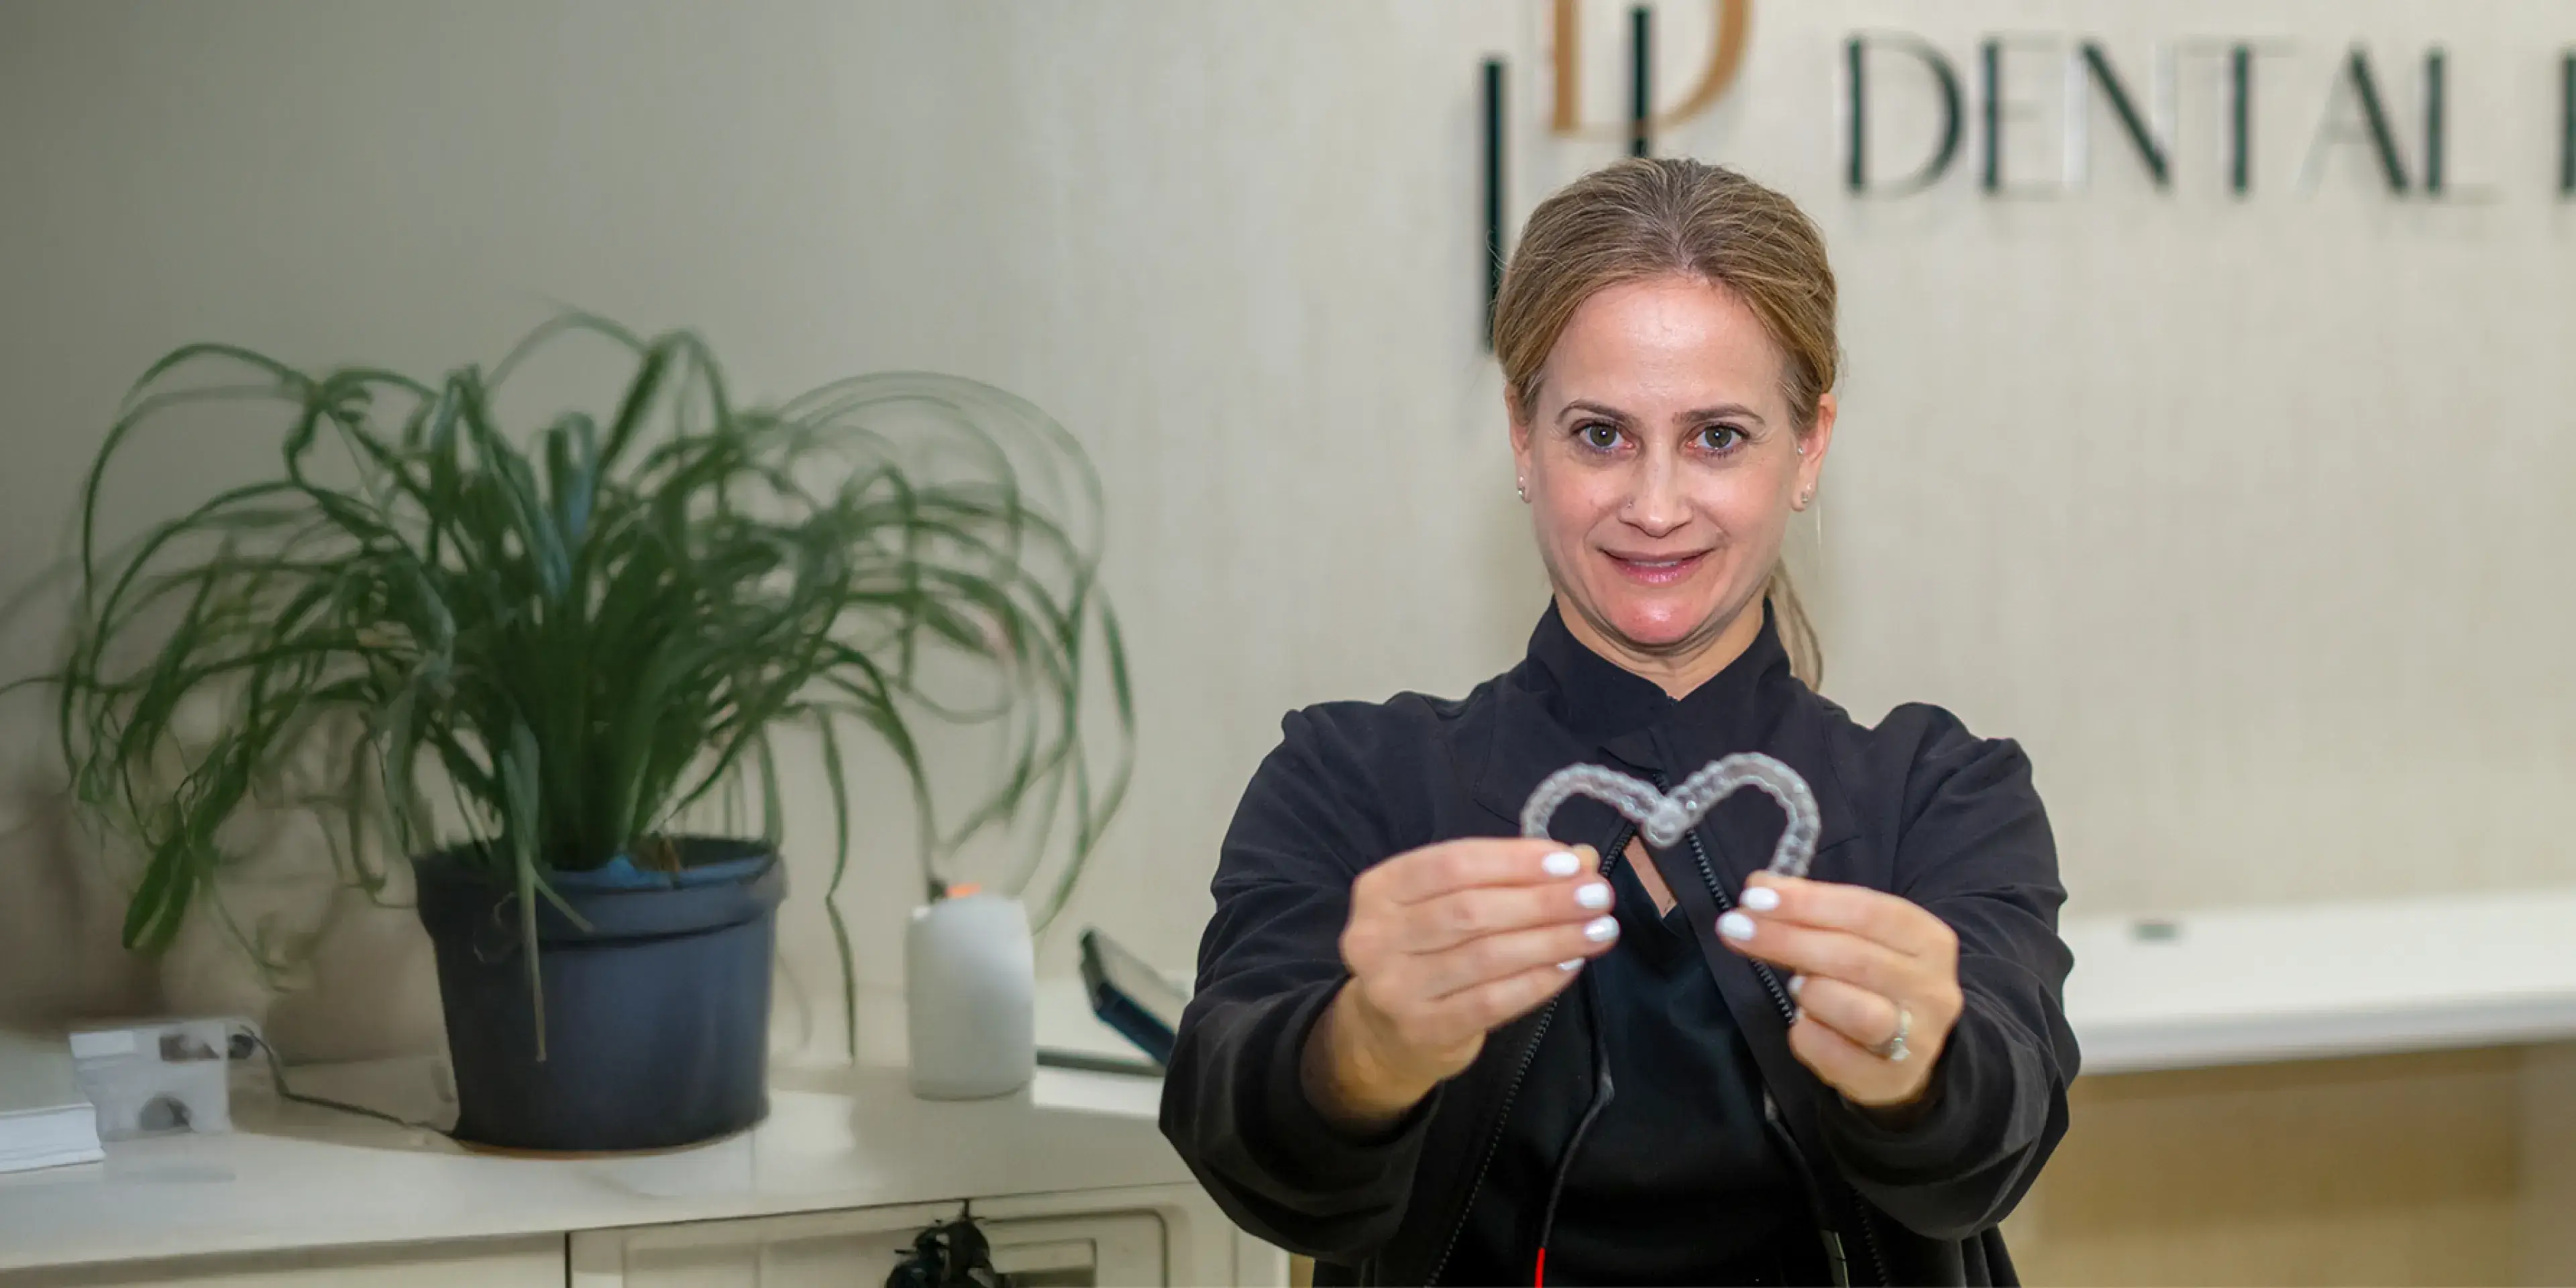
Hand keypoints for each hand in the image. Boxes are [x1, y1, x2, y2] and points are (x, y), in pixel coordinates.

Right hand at [1303, 839, 1620, 1130]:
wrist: (1386, 1033)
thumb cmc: (1428, 952)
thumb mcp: (1452, 902)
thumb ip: (1509, 877)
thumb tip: (1582, 858)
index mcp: (1380, 888)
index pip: (1452, 863)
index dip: (1514, 860)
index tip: (1571, 862)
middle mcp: (1375, 935)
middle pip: (1471, 910)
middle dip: (1543, 900)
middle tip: (1599, 896)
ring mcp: (1393, 986)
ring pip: (1486, 956)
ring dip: (1552, 940)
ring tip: (1600, 930)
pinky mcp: (1422, 1028)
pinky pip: (1492, 1001)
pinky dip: (1537, 981)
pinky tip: (1571, 965)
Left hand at [1716, 872, 1961, 1110]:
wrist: (1906, 1054)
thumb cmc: (1870, 982)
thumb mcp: (1856, 939)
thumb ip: (1815, 913)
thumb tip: (1759, 890)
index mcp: (1929, 941)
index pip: (1869, 911)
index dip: (1808, 901)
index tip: (1754, 895)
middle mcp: (1933, 989)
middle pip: (1855, 958)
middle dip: (1786, 939)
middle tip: (1734, 928)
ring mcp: (1919, 1040)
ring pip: (1856, 1011)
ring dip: (1811, 993)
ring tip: (1795, 988)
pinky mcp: (1892, 1080)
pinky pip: (1835, 1055)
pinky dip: (1807, 1035)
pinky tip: (1803, 1024)